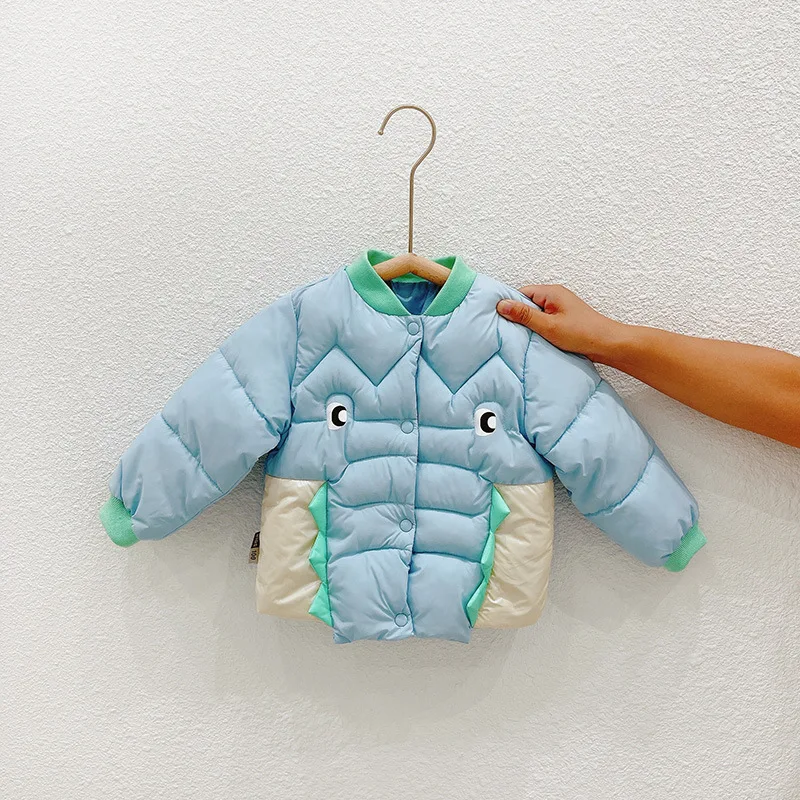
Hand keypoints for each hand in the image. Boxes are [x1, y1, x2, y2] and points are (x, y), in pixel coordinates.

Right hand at [496, 284, 623, 362]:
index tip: (498, 318)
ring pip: (535, 313)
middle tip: (509, 330)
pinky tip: (536, 338)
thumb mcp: (548, 326)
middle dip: (518, 316)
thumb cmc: (582, 334)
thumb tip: (502, 305)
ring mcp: (560, 307)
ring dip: (529, 324)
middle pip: (527, 302)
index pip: (521, 293)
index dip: (509, 305)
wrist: (608, 344)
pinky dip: (538, 328)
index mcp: (551, 292)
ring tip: (523, 336)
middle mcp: (555, 296)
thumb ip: (524, 315)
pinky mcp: (563, 319)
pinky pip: (544, 320)